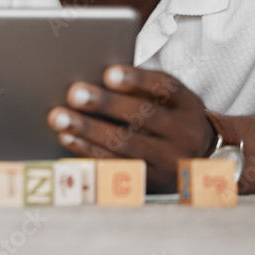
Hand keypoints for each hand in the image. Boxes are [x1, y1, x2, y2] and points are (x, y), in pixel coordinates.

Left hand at [47, 65, 216, 192]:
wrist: (194, 162)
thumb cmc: (168, 119)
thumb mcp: (167, 101)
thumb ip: (139, 88)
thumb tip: (94, 75)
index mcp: (188, 105)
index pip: (166, 87)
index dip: (137, 80)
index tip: (109, 73)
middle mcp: (184, 133)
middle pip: (143, 116)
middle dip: (106, 104)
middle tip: (74, 93)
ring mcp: (169, 161)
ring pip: (126, 144)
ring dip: (89, 130)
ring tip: (60, 117)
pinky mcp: (150, 182)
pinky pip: (116, 165)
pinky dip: (88, 150)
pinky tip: (68, 137)